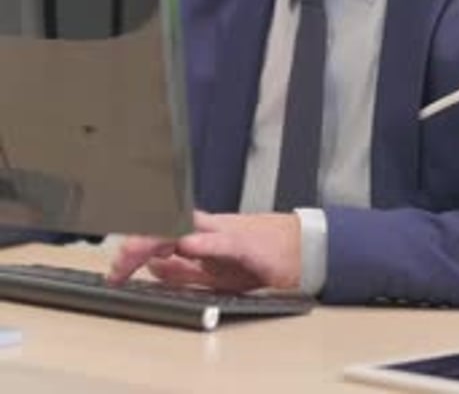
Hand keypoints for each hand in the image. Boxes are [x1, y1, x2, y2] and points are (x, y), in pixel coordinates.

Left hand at [108, 210, 300, 291]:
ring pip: (186, 228)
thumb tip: (155, 270)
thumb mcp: (216, 272)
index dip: (134, 251)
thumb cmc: (262, 257)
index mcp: (200, 237)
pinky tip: (186, 247)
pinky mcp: (246, 243)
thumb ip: (186, 272)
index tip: (114, 270)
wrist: (301, 248)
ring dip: (160, 239)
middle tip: (116, 266)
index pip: (161, 237)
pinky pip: (221, 241)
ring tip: (136, 251)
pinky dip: (203, 244)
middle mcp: (208, 230)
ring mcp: (225, 232)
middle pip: (167, 228)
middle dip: (138, 244)